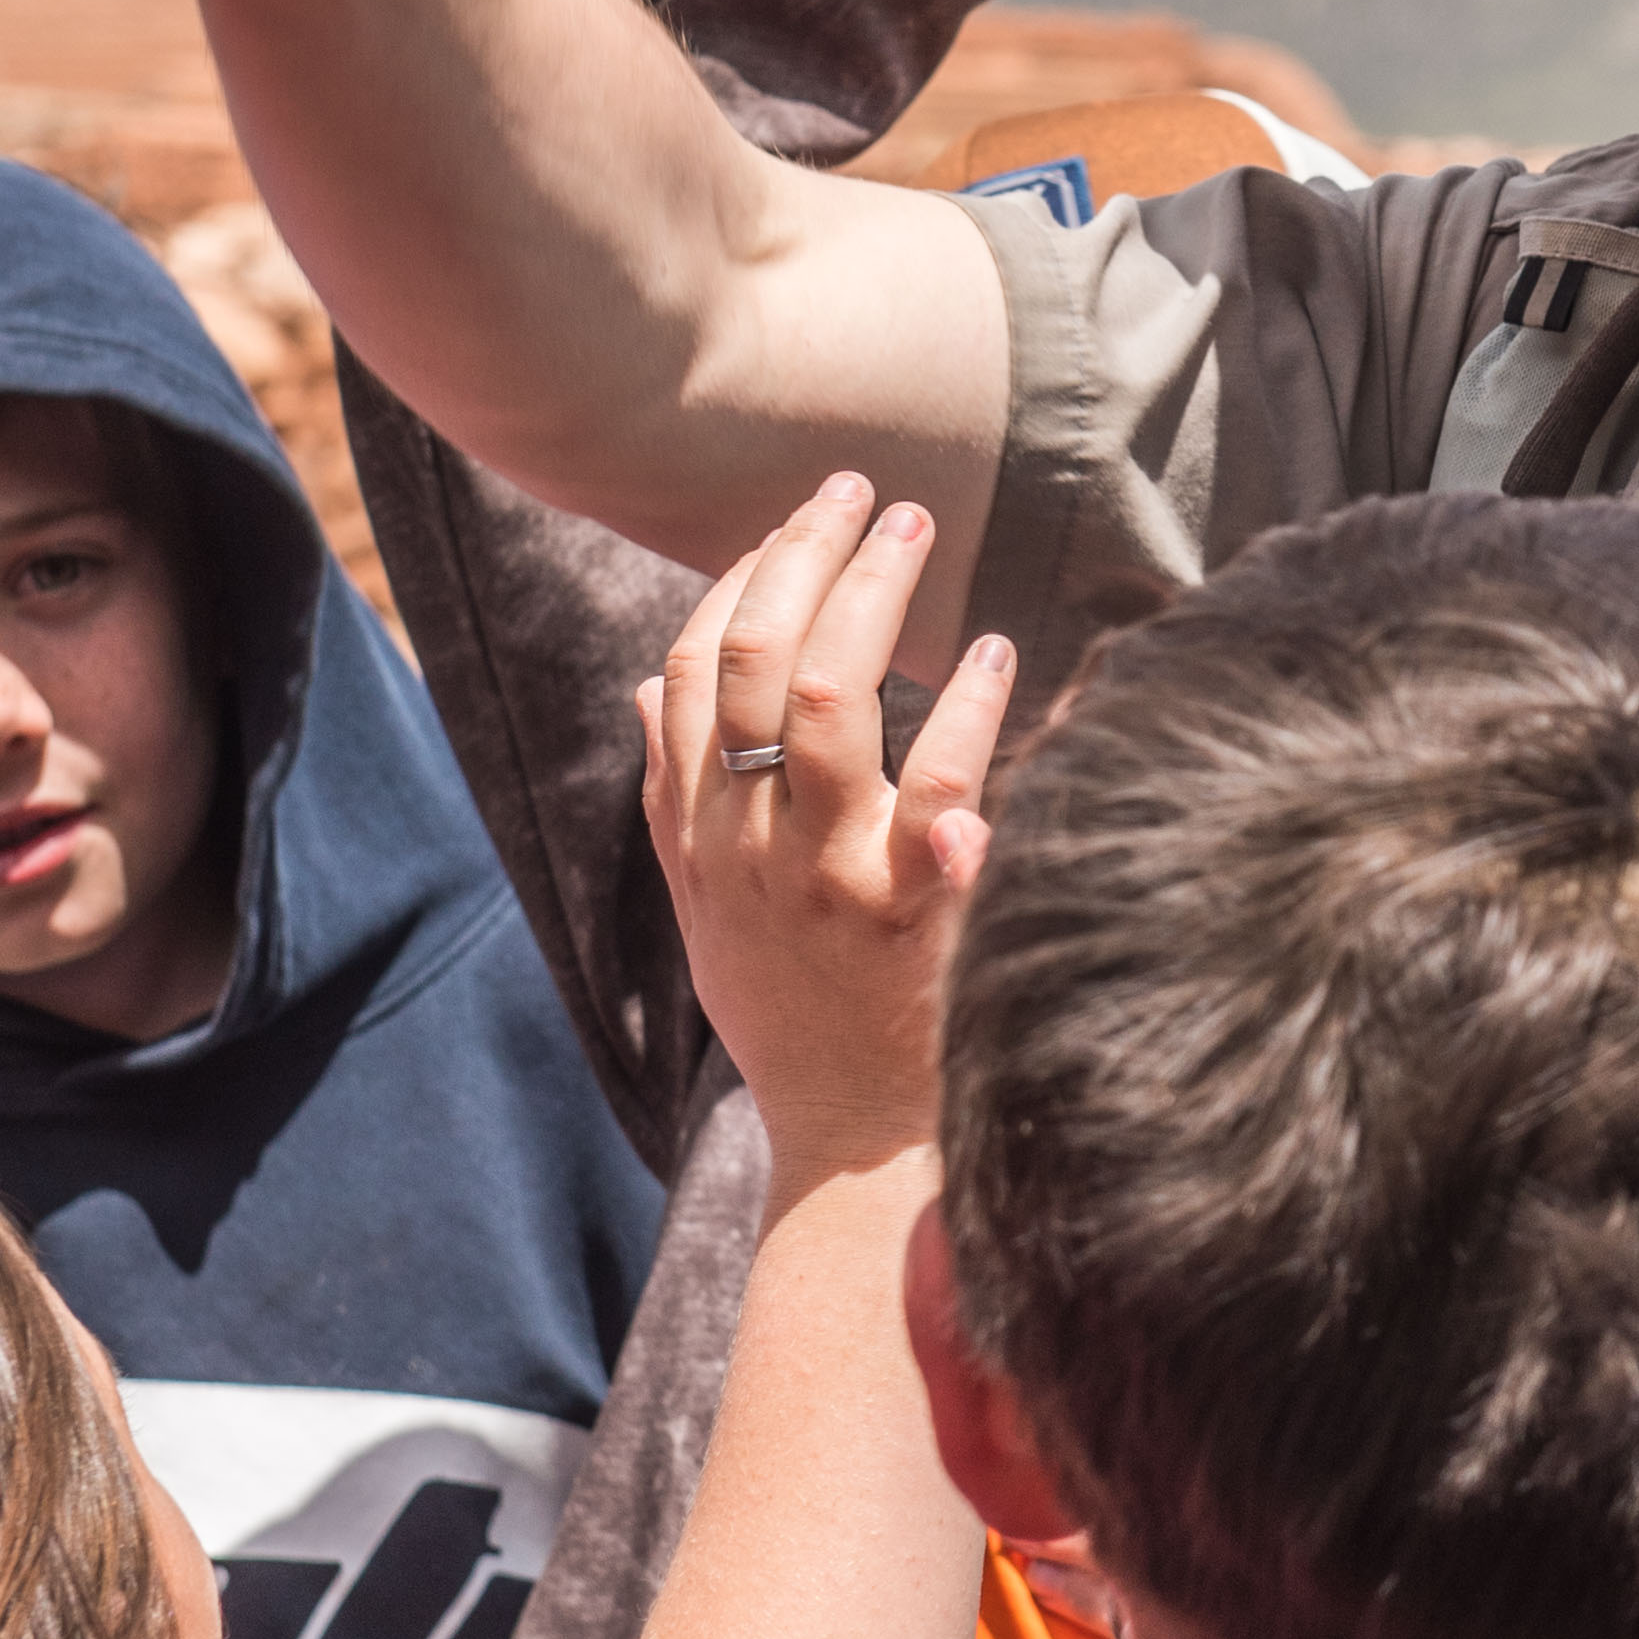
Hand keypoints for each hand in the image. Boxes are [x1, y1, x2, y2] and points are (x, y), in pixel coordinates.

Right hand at [639, 474, 1012, 1186]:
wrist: (850, 1145)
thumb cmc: (795, 1019)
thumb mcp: (706, 911)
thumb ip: (674, 800)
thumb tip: (641, 693)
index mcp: (697, 838)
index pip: (686, 676)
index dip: (731, 586)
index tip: (783, 530)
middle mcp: (748, 846)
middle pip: (750, 662)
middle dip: (800, 557)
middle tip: (858, 493)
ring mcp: (827, 875)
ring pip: (833, 697)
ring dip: (874, 596)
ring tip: (912, 531)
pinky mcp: (907, 913)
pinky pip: (942, 785)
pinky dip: (970, 708)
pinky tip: (997, 656)